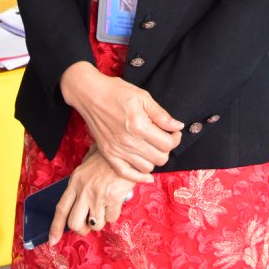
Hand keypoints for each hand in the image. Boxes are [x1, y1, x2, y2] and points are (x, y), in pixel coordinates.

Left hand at [48, 147, 136, 244]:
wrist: (127, 149)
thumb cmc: (108, 156)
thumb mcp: (87, 163)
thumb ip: (80, 181)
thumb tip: (77, 199)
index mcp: (75, 182)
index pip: (61, 209)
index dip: (55, 227)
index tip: (52, 240)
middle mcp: (84, 191)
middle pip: (75, 223)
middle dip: (82, 229)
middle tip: (89, 225)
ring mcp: (98, 196)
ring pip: (95, 224)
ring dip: (101, 220)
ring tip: (106, 206)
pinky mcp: (113, 199)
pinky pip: (112, 218)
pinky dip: (114, 213)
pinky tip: (117, 200)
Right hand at [60, 62, 182, 180]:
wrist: (90, 94)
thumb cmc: (116, 92)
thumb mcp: (143, 97)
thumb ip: (161, 115)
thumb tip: (178, 126)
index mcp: (139, 125)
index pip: (167, 144)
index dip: (175, 138)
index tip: (173, 131)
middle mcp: (128, 141)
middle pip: (160, 158)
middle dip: (166, 149)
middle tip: (164, 138)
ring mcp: (117, 150)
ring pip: (146, 167)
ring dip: (153, 159)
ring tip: (151, 147)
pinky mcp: (108, 154)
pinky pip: (126, 174)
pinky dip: (138, 176)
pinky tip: (146, 173)